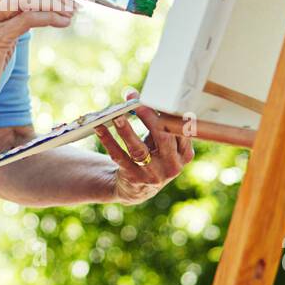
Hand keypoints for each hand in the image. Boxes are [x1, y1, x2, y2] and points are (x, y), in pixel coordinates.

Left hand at [93, 88, 193, 205]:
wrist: (138, 189)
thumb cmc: (153, 157)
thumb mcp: (163, 144)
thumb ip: (157, 123)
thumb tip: (134, 95)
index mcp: (184, 154)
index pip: (179, 129)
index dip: (167, 111)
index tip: (155, 96)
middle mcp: (172, 166)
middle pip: (163, 138)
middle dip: (149, 117)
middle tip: (136, 103)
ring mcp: (153, 174)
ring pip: (138, 150)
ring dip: (126, 131)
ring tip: (117, 116)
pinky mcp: (133, 178)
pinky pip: (119, 157)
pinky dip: (108, 141)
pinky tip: (100, 128)